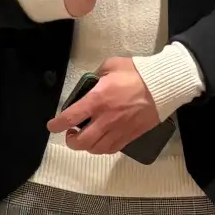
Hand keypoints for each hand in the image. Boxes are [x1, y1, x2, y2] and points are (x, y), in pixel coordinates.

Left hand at [45, 57, 159, 154]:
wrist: (162, 86)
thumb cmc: (136, 73)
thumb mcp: (111, 65)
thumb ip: (96, 75)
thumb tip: (90, 82)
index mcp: (98, 99)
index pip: (71, 117)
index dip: (57, 124)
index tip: (52, 126)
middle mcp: (106, 119)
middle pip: (82, 141)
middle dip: (71, 141)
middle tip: (70, 133)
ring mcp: (119, 130)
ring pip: (96, 149)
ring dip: (86, 147)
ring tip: (84, 138)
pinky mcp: (130, 136)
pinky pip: (112, 149)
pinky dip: (102, 149)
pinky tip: (100, 142)